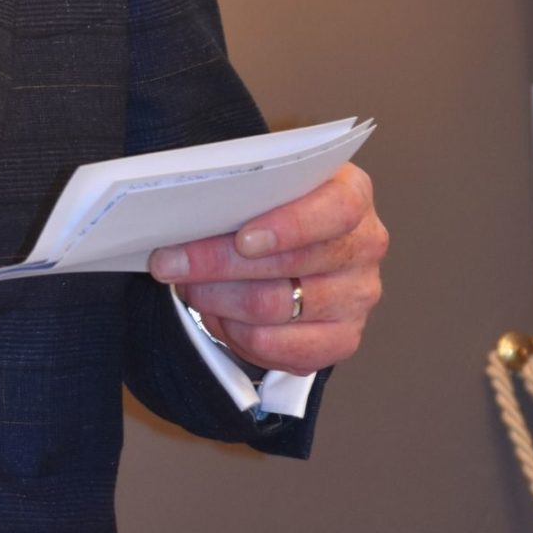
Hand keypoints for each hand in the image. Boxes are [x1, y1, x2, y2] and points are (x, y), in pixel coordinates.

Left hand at [147, 163, 386, 375]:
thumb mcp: (260, 185)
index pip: (336, 210)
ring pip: (273, 307)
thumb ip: (239, 187)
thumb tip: (186, 205)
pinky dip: (235, 334)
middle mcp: (363, 246)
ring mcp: (356, 297)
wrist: (289, 254)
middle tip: (169, 262)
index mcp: (351, 194)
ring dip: (218, 299)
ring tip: (191, 287)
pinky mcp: (341, 339)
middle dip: (217, 264)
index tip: (243, 240)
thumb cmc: (269, 211)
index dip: (290, 226)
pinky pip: (276, 347)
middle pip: (290, 263)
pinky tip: (219, 316)